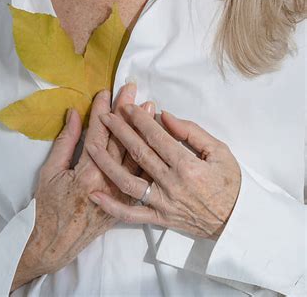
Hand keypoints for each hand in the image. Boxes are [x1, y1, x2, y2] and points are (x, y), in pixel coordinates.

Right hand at [10, 84, 153, 291]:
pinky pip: (141, 177)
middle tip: (133, 90)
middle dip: (127, 113)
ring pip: (136, 157)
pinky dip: (147, 158)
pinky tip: (154, 142)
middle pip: (121, 141)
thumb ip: (65, 142)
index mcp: (88, 173)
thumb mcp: (50, 172)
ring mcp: (120, 194)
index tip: (106, 92)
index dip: (103, 111)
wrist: (56, 243)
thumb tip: (74, 115)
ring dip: (143, 132)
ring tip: (151, 109)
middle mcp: (108, 182)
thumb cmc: (48, 207)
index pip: (98, 134)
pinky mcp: (126, 203)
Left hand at [86, 105, 241, 239]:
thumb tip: (165, 115)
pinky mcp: (159, 219)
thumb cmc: (229, 183)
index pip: (156, 138)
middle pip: (139, 154)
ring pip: (128, 183)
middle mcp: (172, 185)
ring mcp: (163, 204)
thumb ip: (191, 132)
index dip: (139, 120)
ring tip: (90, 146)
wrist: (237, 222)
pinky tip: (95, 194)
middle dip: (119, 132)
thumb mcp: (219, 151)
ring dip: (107, 163)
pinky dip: (112, 206)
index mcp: (187, 166)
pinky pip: (131, 215)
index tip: (125, 106)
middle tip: (104, 115)